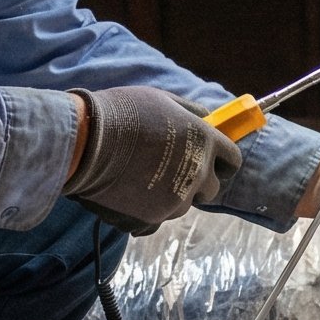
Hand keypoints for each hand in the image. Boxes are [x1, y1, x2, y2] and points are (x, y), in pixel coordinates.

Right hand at [64, 86, 241, 232]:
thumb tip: (208, 118)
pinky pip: (157, 219)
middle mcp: (197, 174)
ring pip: (183, 205)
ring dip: (171, 195)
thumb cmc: (123, 114)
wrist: (86, 143)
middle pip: (212, 188)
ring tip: (142, 178)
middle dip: (198, 182)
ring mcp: (176, 200)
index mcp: (204, 142)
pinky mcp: (153, 218)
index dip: (222, 160)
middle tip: (172, 170)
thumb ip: (191, 112)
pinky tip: (128, 192)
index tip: (212, 160)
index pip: (232, 159)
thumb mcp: (162, 100)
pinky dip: (146, 210)